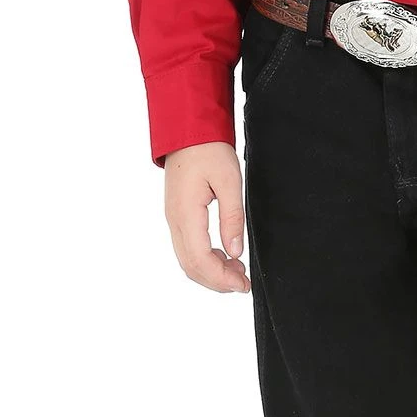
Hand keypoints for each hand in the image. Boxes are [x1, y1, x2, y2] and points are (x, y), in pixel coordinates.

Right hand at [163, 142, 249, 292]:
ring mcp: (173, 220)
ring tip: (238, 272)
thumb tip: (236, 252)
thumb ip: (232, 218)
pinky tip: (226, 257)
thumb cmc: (208, 150)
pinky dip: (206, 261)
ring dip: (212, 273)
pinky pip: (188, 249)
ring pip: (188, 261)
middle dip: (217, 282)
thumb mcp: (230, 181)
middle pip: (191, 266)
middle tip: (243, 284)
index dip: (222, 278)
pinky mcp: (177, 218)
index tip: (243, 285)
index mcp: (186, 214)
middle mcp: (174, 221)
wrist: (187, 131)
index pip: (200, 260)